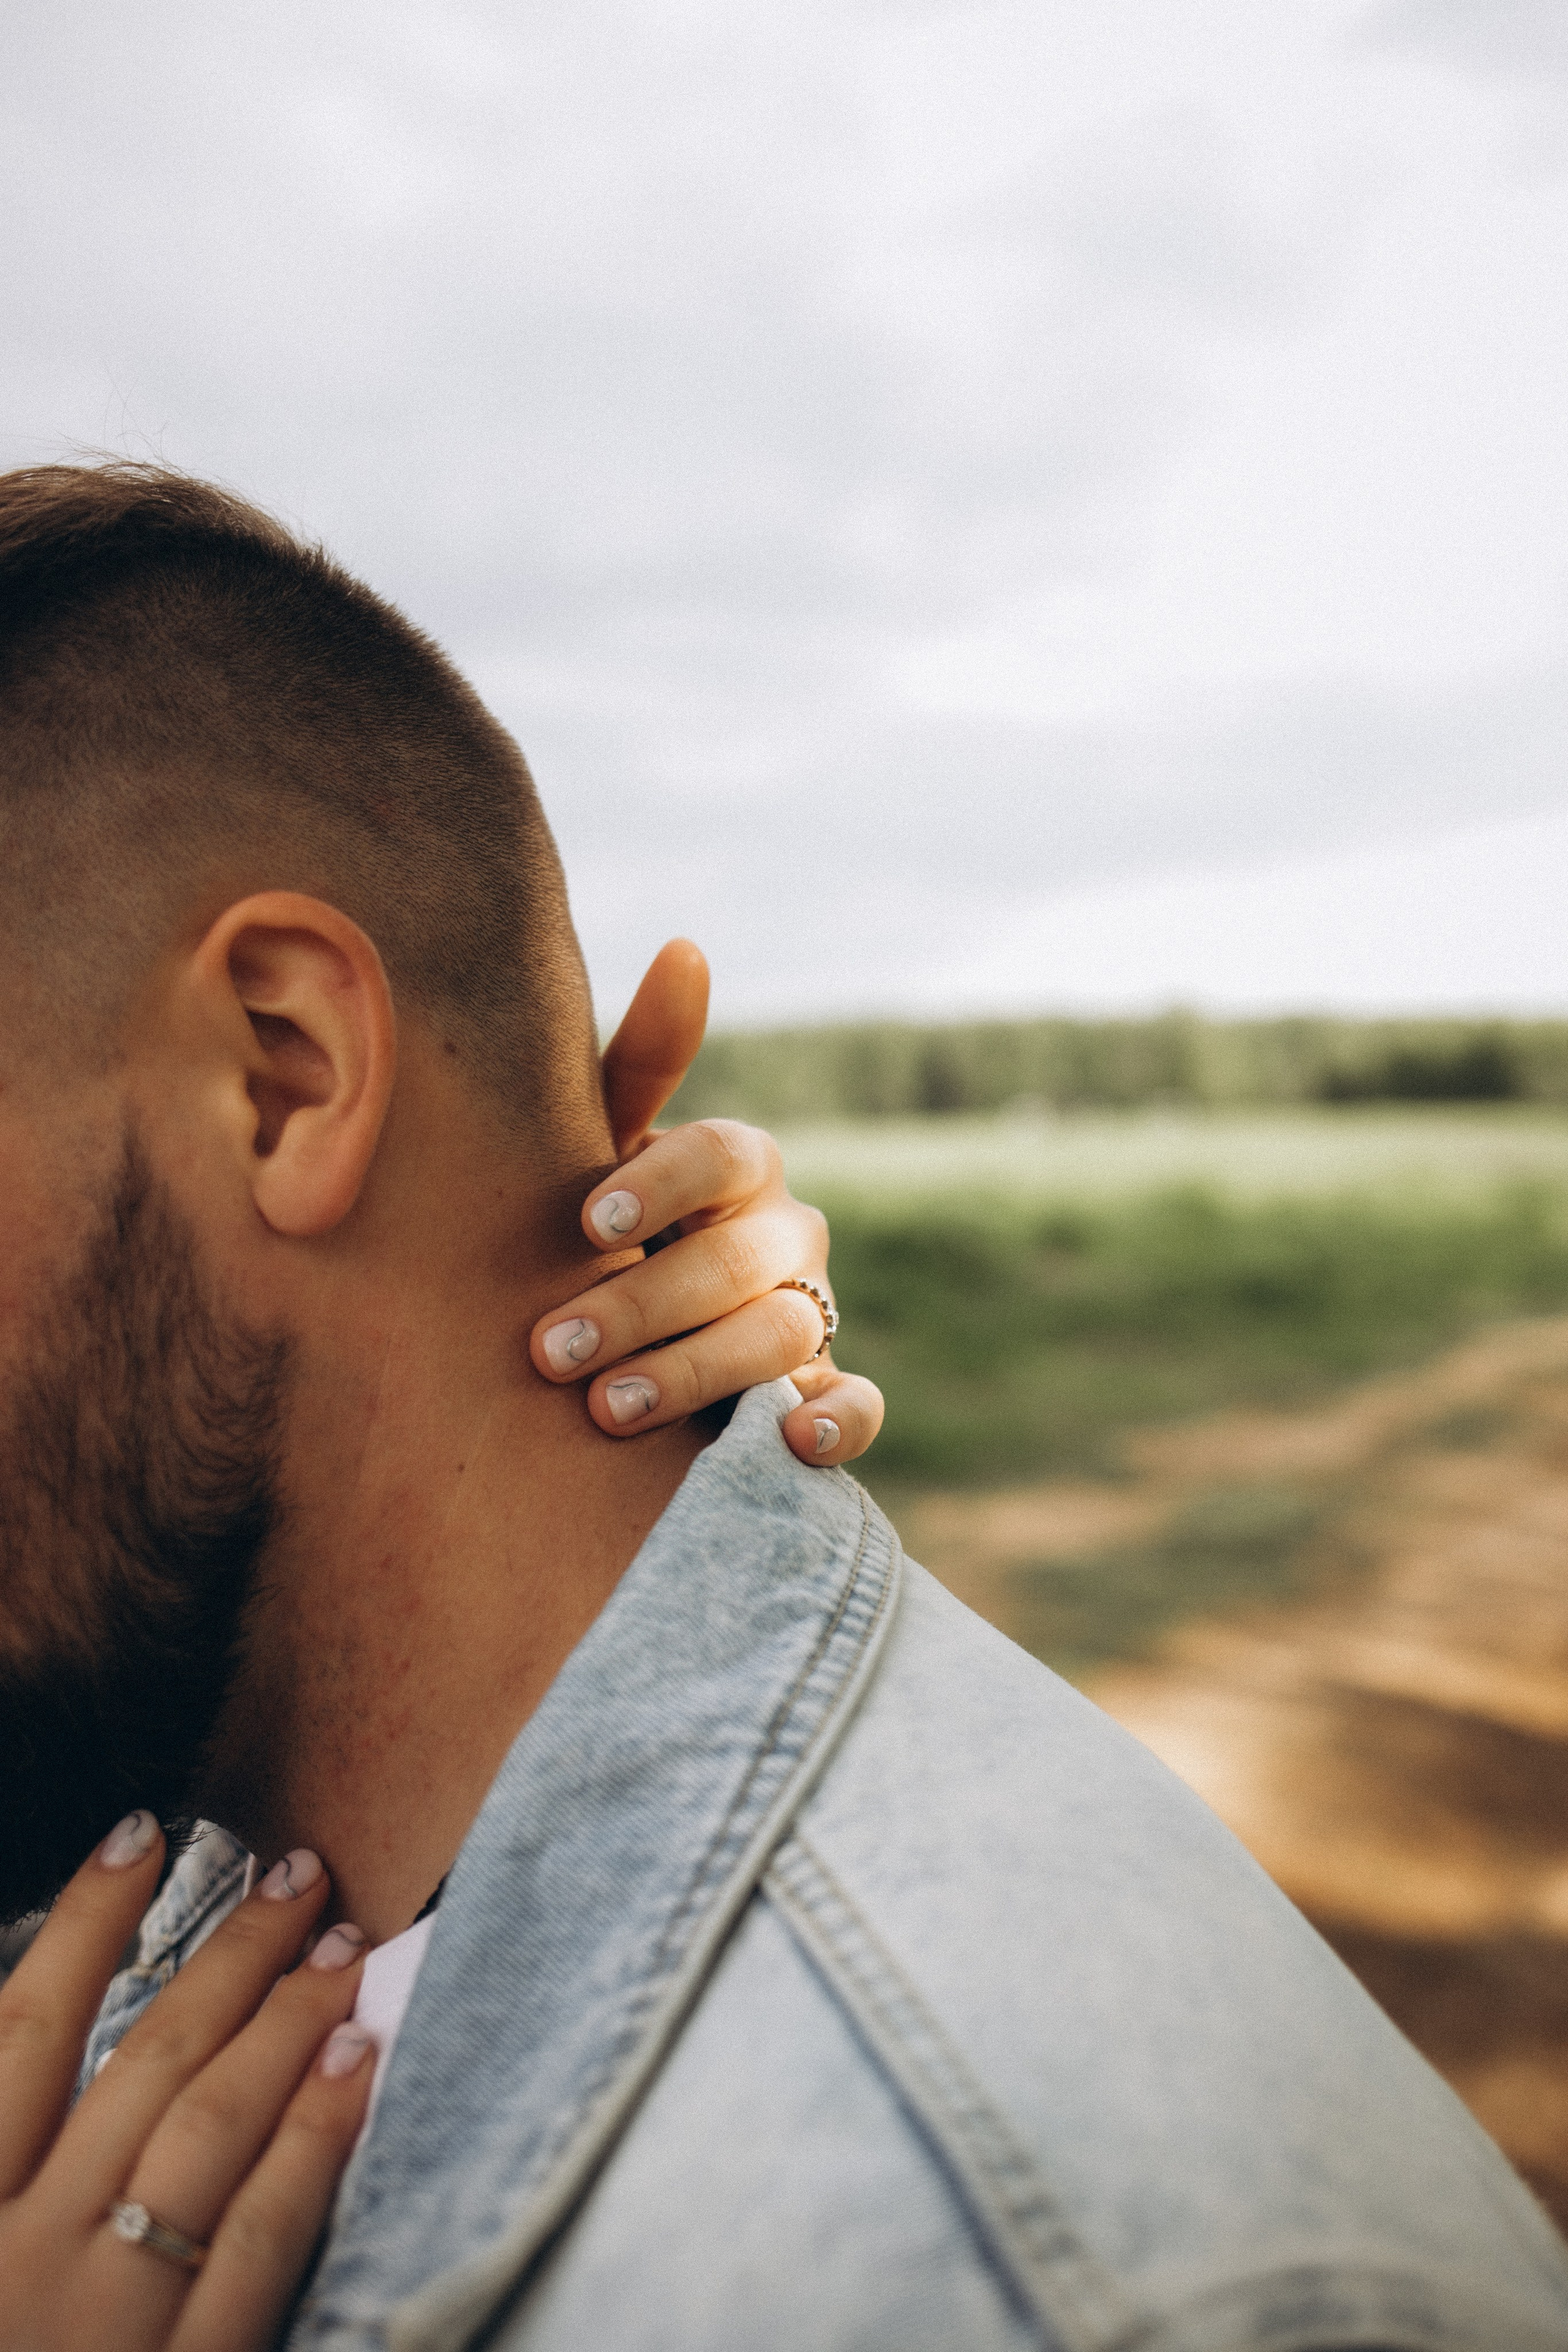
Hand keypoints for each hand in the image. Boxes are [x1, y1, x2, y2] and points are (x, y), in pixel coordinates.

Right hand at [0, 1814, 371, 2351]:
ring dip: (278, 2024)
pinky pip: (256, 2250)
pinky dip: (310, 2148)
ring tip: (338, 1940)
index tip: (142, 1834)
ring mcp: (103, 2322)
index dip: (81, 1927)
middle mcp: (21, 2254)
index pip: (15, 2039)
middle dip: (222, 1956)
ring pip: (203, 2133)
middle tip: (296, 1872)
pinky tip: (355, 2067)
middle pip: (137, 2066)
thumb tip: (26, 2051)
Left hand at [532, 941, 883, 1469]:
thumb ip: (638, 1065)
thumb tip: (687, 946)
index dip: (662, 1184)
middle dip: (641, 1302)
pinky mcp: (825, 1393)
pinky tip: (790, 1438)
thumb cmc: (602, 1232)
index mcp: (738, 1168)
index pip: (725, 1153)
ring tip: (605, 1408)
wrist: (616, 1342)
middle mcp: (787, 1234)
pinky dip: (838, 1423)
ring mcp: (812, 1315)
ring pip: (781, 1334)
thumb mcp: (600, 1152)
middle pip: (739, 1259)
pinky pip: (860, 1405)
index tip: (589, 1223)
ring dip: (696, 1370)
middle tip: (552, 1348)